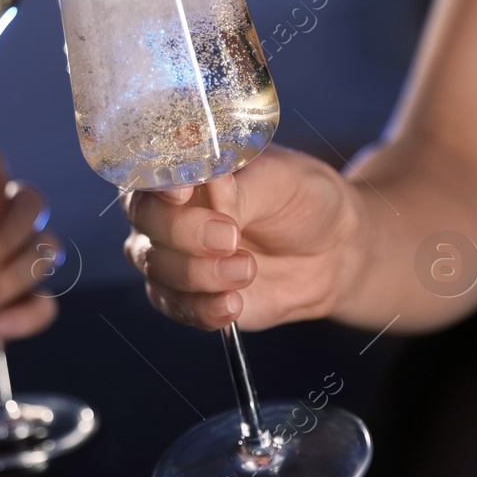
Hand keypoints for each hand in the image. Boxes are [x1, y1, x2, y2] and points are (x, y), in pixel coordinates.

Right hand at [123, 144, 358, 330]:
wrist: (331, 249)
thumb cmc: (301, 199)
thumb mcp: (281, 180)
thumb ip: (241, 187)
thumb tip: (213, 187)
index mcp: (185, 167)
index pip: (152, 170)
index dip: (160, 184)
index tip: (184, 193)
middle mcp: (168, 210)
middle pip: (145, 221)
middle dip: (183, 233)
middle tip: (230, 238)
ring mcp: (174, 255)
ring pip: (157, 268)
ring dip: (200, 274)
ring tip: (248, 269)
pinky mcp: (189, 295)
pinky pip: (177, 307)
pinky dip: (202, 309)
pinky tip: (233, 305)